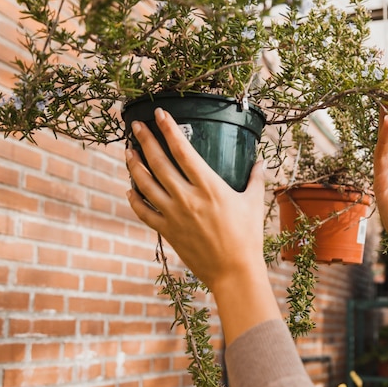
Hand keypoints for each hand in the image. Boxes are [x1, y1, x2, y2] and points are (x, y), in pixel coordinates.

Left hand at [125, 108, 266, 291]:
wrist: (234, 272)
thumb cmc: (248, 238)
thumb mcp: (253, 204)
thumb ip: (255, 179)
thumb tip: (260, 162)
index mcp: (210, 187)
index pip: (184, 150)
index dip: (170, 129)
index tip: (160, 114)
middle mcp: (187, 197)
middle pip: (159, 162)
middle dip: (145, 140)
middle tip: (136, 125)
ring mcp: (174, 215)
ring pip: (145, 184)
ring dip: (134, 165)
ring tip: (128, 151)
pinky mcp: (167, 231)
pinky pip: (143, 212)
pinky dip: (134, 199)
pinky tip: (130, 189)